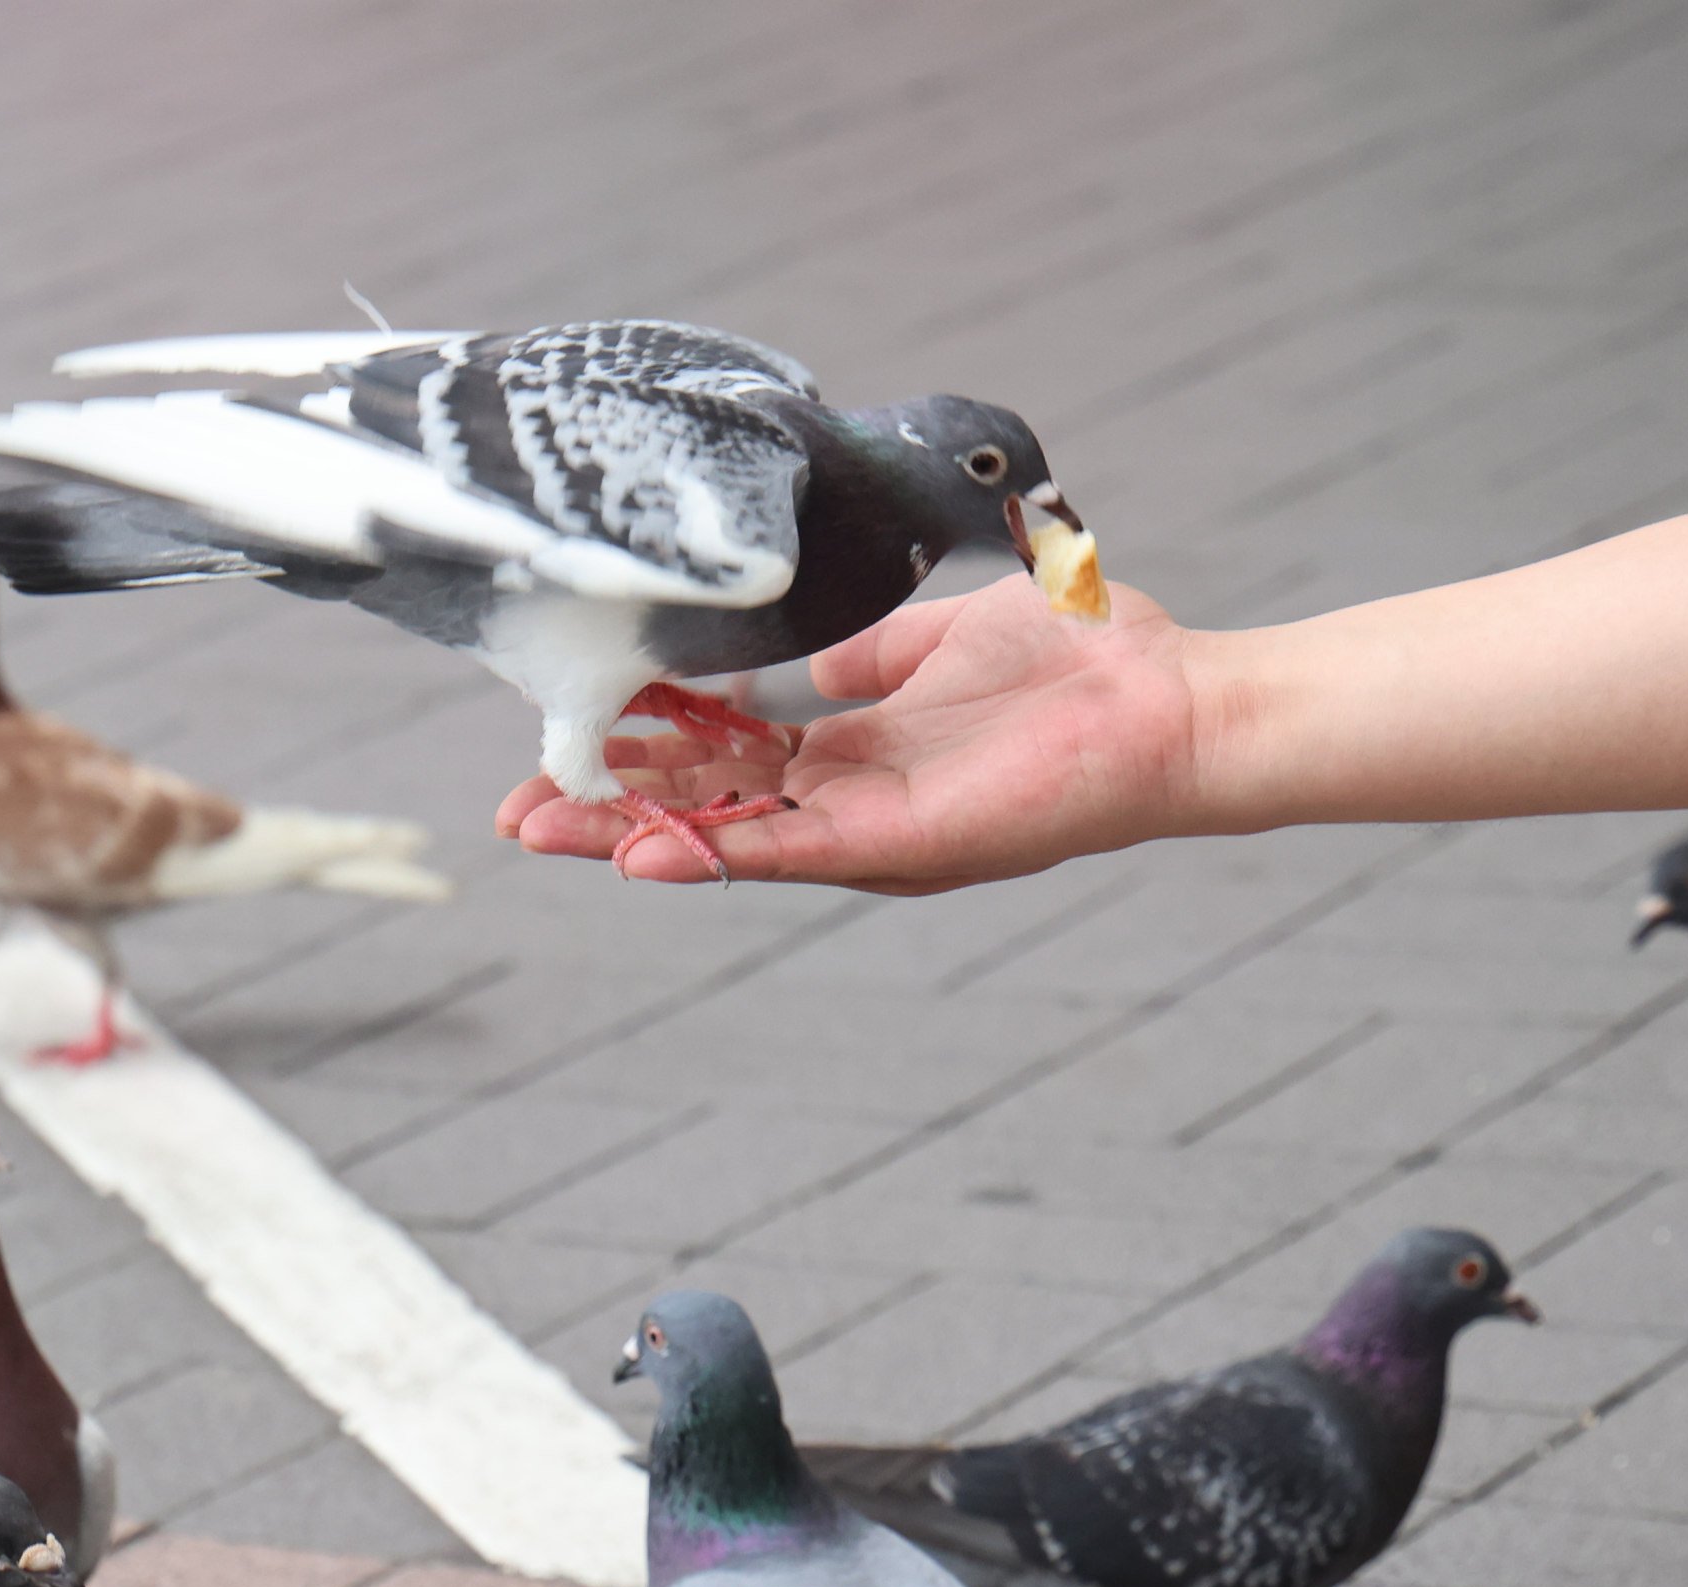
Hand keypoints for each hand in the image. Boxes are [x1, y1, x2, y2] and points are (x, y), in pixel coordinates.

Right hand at [494, 576, 1212, 895]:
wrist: (1172, 699)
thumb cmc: (1081, 658)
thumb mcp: (942, 632)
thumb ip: (866, 653)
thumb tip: (801, 662)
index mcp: (855, 749)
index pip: (723, 758)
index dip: (644, 753)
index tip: (569, 740)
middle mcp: (848, 800)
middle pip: (702, 809)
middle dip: (604, 811)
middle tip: (516, 812)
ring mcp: (868, 830)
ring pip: (724, 839)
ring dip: (629, 839)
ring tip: (543, 833)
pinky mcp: (897, 846)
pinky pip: (786, 853)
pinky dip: (710, 853)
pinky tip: (638, 851)